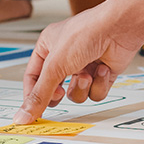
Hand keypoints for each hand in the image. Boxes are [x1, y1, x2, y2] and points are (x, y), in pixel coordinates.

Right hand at [13, 8, 143, 123]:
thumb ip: (40, 94)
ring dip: (81, 87)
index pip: (33, 77)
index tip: (32, 112)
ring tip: (87, 74)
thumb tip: (24, 115)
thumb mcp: (55, 66)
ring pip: (76, 93)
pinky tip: (102, 69)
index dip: (32, 95)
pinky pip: (95, 92)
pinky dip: (99, 84)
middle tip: (60, 94)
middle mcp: (65, 56)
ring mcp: (84, 65)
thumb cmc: (86, 33)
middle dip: (59, 93)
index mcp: (48, 47)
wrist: (120, 28)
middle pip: (54, 88)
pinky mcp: (102, 74)